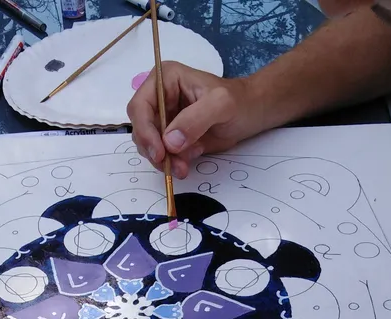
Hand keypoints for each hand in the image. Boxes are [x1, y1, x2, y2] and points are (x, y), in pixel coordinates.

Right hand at [126, 62, 259, 178]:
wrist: (251, 114)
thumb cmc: (238, 102)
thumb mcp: (221, 104)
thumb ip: (195, 119)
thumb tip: (170, 142)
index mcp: (164, 79)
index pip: (139, 106)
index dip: (145, 131)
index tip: (160, 153)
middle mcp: (158, 97)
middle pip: (140, 128)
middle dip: (155, 150)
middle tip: (173, 166)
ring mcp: (163, 118)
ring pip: (149, 145)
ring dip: (163, 160)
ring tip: (183, 167)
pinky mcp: (170, 136)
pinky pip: (162, 154)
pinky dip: (171, 163)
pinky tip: (188, 161)